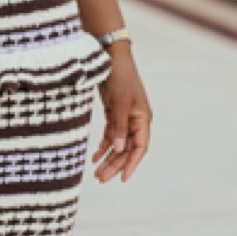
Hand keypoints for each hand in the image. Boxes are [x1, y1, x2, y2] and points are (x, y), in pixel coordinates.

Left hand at [92, 47, 150, 183]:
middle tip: (100, 179)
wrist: (110, 56)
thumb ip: (118, 127)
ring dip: (107, 158)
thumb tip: (118, 150)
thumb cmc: (119, 77)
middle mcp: (136, 120)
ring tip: (96, 173)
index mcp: (142, 119)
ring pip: (117, 144)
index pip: (140, 148)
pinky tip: (93, 157)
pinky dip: (102, 146)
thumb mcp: (119, 103)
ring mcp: (124, 117)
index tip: (122, 179)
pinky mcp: (113, 113)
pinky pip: (109, 135)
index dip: (132, 164)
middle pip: (126, 149)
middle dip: (114, 165)